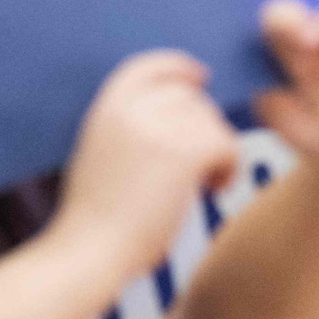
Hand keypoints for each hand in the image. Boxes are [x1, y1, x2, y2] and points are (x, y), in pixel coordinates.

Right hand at [53, 50, 238, 266]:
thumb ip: (134, 123)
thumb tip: (184, 105)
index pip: (151, 65)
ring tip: (203, 184)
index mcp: (107, 105)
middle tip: (200, 168)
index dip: (180, 67)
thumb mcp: (103, 150)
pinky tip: (215, 190)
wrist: (88, 253)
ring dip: (218, 151)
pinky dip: (230, 168)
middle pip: (193, 98)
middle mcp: (132, 107)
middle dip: (204, 129)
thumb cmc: (98, 219)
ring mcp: (158, 126)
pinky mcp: (185, 151)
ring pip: (213, 122)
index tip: (201, 78)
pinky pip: (228, 144)